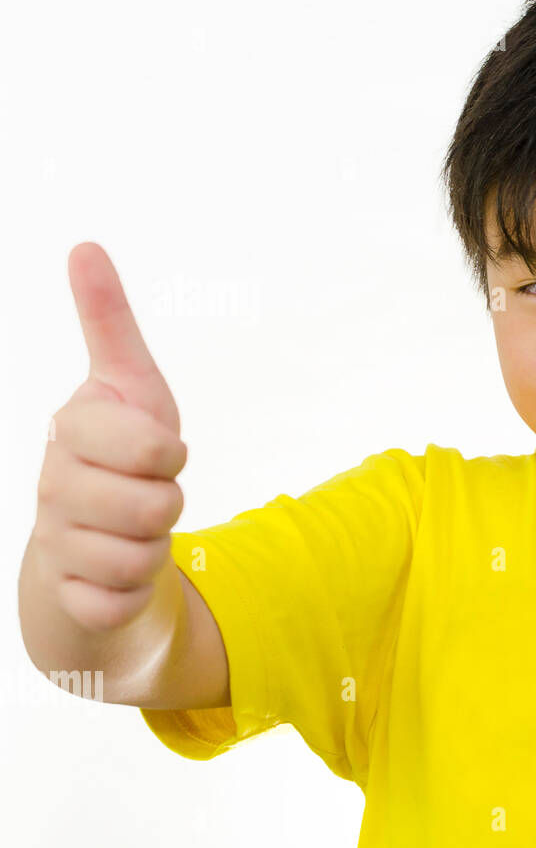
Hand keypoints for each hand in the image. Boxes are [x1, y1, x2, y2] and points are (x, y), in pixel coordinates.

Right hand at [33, 243, 187, 630]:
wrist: (88, 545)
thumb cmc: (120, 456)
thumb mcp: (129, 386)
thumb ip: (107, 321)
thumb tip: (84, 245)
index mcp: (72, 432)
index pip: (156, 447)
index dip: (170, 455)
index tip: (153, 452)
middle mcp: (53, 486)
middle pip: (158, 506)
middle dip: (169, 504)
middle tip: (146, 496)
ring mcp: (56, 544)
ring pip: (146, 556)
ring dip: (155, 548)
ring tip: (131, 534)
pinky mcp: (68, 599)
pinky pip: (121, 602)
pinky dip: (132, 594)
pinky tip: (113, 577)